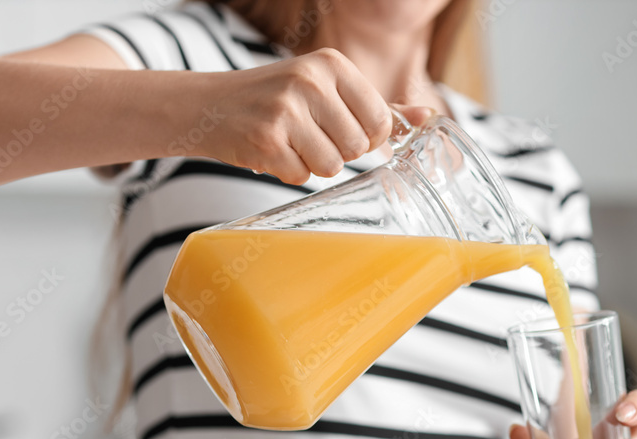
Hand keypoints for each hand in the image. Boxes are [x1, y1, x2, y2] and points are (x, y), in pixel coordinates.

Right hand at [197, 48, 433, 183]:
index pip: (379, 121)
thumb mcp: (326, 90)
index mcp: (331, 64)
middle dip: (337, 152)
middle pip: (356, 148)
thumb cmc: (276, 100)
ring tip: (290, 143)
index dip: (365, 138)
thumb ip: (376, 105)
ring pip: (331, 166)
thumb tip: (426, 118)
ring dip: (312, 165)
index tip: (341, 130)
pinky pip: (301, 176)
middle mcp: (310, 80)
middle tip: (309, 137)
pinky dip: (288, 172)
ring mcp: (286, 109)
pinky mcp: (266, 138)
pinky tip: (272, 151)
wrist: (210, 105)